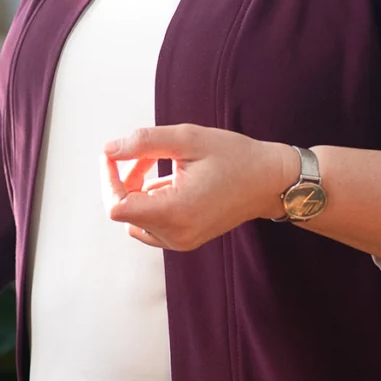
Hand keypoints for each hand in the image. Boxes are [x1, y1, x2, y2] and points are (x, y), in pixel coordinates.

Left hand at [102, 124, 295, 250]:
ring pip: (134, 217)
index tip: (113, 155)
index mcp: (176, 212)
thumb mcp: (188, 139)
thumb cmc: (234, 157)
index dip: (108, 179)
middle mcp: (175, 235)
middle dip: (124, 179)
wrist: (271, 182)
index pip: (116, 207)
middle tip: (145, 153)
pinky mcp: (184, 240)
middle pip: (124, 210)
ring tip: (161, 163)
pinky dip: (149, 201)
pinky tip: (170, 180)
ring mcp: (180, 242)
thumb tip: (108, 150)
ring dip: (136, 189)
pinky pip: (150, 224)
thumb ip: (144, 143)